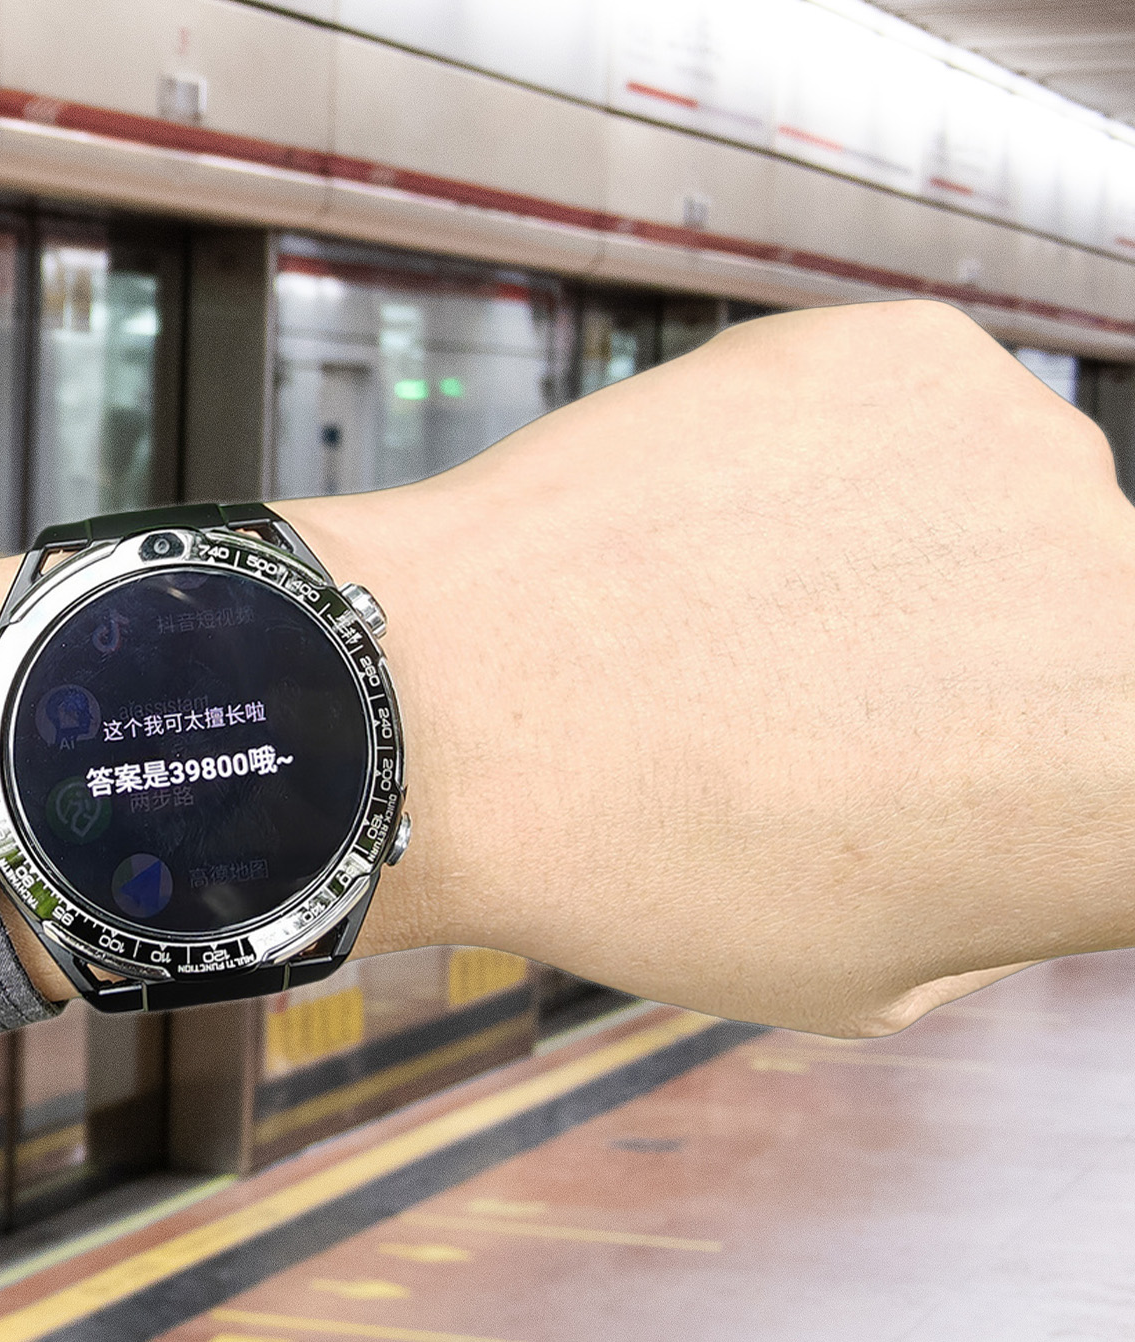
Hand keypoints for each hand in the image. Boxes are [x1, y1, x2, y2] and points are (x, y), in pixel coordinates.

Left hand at [279, 300, 1134, 1035]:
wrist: (452, 706)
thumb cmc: (639, 860)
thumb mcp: (875, 972)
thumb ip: (1005, 887)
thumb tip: (1024, 805)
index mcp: (1133, 781)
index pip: (1105, 767)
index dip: (1012, 783)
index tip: (930, 780)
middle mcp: (1131, 601)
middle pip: (1076, 629)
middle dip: (975, 666)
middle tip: (824, 699)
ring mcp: (1030, 453)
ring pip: (998, 512)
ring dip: (910, 557)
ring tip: (745, 614)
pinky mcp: (916, 355)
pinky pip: (908, 417)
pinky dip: (835, 462)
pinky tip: (720, 527)